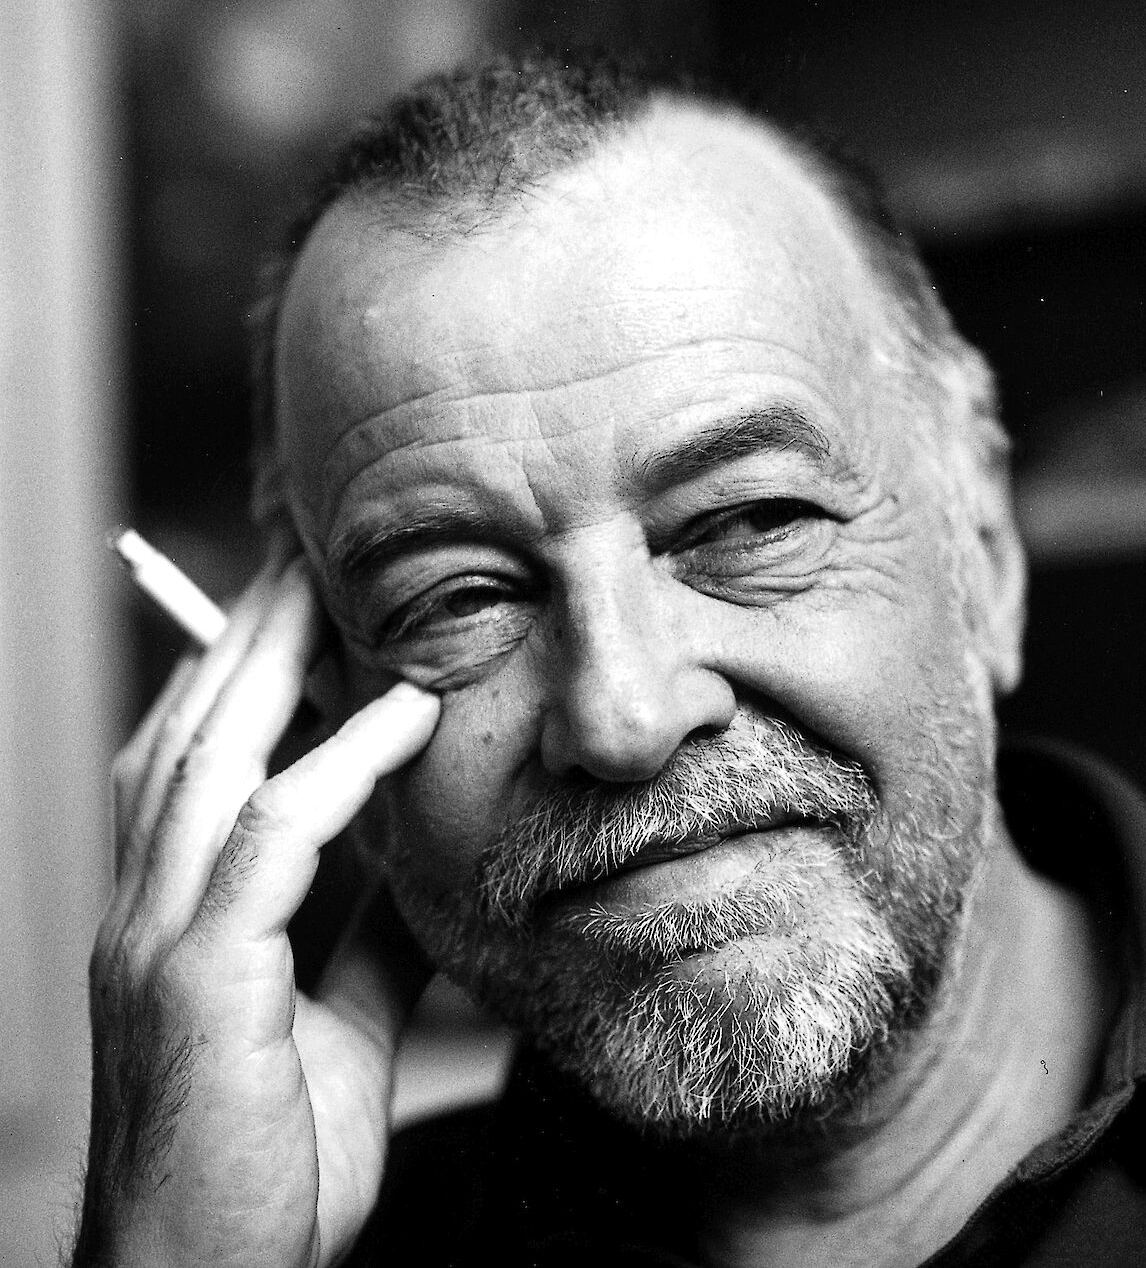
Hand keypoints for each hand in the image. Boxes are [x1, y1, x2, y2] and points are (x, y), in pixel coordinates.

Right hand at [77, 551, 440, 1266]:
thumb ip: (372, 940)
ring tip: (332, 579)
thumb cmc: (264, 1169)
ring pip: (213, 756)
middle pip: (193, 727)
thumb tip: (432, 862)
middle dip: (247, 626)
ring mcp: (160, 940)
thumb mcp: (336, 1028)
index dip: (244, 666)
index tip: (309, 598)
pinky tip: (402, 712)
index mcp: (174, 915)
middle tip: (305, 541)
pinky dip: (338, 763)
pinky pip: (272, 837)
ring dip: (278, 659)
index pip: (198, 755)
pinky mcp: (196, 980)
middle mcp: (148, 910)